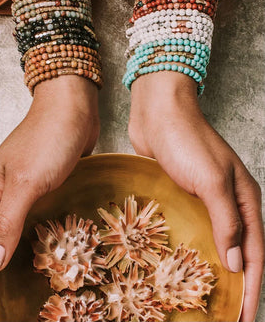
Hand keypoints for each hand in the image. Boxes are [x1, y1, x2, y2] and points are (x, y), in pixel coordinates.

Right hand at [0, 76, 98, 321]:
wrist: (72, 109)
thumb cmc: (48, 138)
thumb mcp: (25, 182)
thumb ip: (7, 222)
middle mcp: (0, 198)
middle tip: (6, 311)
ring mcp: (22, 194)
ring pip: (11, 238)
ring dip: (14, 266)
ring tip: (24, 294)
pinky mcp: (43, 190)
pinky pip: (34, 225)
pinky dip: (35, 246)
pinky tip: (46, 260)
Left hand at [129, 72, 264, 321]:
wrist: (159, 113)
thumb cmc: (186, 141)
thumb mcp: (212, 181)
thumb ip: (228, 222)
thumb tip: (239, 264)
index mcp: (244, 198)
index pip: (256, 252)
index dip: (252, 287)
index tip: (245, 317)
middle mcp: (228, 202)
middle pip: (238, 251)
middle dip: (237, 284)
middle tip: (227, 314)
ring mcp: (205, 199)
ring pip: (215, 242)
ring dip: (214, 269)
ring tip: (205, 297)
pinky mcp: (183, 195)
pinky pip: (192, 229)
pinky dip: (192, 249)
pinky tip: (182, 264)